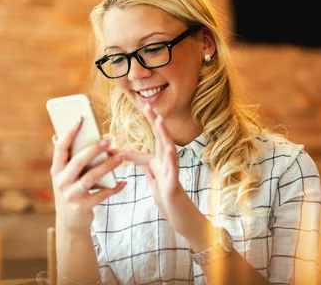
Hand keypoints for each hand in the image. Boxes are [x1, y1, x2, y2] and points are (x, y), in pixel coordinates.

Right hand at [50, 117, 126, 230]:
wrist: (70, 223)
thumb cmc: (70, 191)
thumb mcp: (63, 176)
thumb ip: (64, 158)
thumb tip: (56, 134)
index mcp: (56, 170)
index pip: (61, 147)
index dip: (69, 132)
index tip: (80, 118)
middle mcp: (61, 182)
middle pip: (78, 161)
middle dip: (94, 149)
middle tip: (109, 139)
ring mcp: (71, 195)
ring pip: (91, 178)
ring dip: (107, 166)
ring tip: (120, 157)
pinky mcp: (82, 207)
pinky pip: (101, 195)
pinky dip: (114, 189)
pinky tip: (124, 183)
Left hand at [121, 104, 193, 235]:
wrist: (179, 215)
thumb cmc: (167, 196)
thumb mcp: (154, 177)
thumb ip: (147, 163)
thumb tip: (142, 148)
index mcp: (161, 159)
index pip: (154, 137)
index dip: (151, 121)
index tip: (145, 105)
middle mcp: (168, 162)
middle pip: (162, 137)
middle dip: (155, 121)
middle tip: (149, 105)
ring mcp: (172, 172)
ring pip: (169, 149)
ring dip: (164, 134)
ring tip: (159, 120)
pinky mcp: (174, 184)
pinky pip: (173, 170)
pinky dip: (171, 160)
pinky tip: (169, 150)